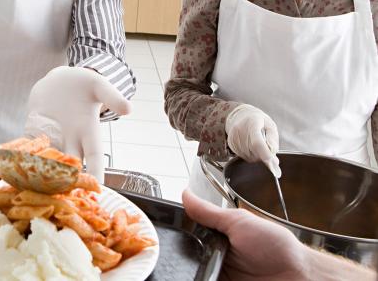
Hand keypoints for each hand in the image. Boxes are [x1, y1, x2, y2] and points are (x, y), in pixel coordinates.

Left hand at [24, 66, 130, 181]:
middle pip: (71, 166)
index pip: (95, 157)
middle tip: (64, 201)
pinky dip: (23, 155)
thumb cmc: (84, 83)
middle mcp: (71, 139)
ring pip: (49, 160)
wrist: (60, 80)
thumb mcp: (99, 86)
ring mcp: (52, 137)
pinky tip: (14, 167)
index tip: (98, 189)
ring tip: (36, 191)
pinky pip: (30, 146)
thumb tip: (128, 108)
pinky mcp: (36, 130)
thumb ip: (112, 96)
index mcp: (88, 131)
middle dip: (68, 183)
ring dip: (43, 174)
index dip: (97, 172)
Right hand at [182, 189, 307, 279]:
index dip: (179, 235)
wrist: (299, 277)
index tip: (167, 231)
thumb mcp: (239, 222)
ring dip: (191, 270)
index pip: (190, 236)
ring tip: (190, 267)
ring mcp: (220, 276)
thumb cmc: (277, 248)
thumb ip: (210, 213)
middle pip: (188, 257)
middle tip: (178, 254)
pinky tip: (199, 275)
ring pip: (194, 272)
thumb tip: (186, 194)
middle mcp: (217, 259)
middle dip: (181, 256)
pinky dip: (199, 278)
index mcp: (219, 238)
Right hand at [225, 104, 280, 176]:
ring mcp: (233, 137)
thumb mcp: (270, 126)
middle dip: (264, 156)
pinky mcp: (231, 143)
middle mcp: (240, 130)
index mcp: (252, 123)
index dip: (266, 155)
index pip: (257, 143)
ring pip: (249, 156)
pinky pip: (243, 156)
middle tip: (269, 151)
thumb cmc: (259, 121)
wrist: (242, 116)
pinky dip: (250, 155)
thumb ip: (273, 139)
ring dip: (257, 156)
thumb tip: (272, 152)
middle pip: (254, 152)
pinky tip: (251, 146)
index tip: (275, 166)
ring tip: (258, 146)